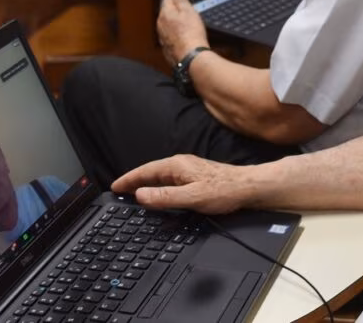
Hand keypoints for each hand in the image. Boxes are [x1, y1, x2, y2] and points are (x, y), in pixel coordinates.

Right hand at [111, 155, 254, 213]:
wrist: (248, 187)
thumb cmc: (224, 190)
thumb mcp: (192, 197)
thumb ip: (165, 197)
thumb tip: (141, 195)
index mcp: (177, 166)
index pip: (145, 171)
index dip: (129, 179)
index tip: (115, 186)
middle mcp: (181, 165)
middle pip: (151, 173)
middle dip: (134, 182)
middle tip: (119, 192)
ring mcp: (188, 171)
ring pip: (160, 177)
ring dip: (146, 185)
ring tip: (133, 195)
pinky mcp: (195, 178)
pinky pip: (170, 182)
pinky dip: (158, 188)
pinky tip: (159, 196)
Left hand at [157, 0, 209, 64]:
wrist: (191, 57)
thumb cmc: (191, 34)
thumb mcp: (189, 11)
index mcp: (164, 13)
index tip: (185, 0)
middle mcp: (160, 25)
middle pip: (167, 12)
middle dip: (176, 12)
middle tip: (190, 15)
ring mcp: (162, 37)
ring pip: (168, 25)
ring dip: (176, 25)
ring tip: (189, 28)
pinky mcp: (166, 47)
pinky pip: (170, 37)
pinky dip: (176, 36)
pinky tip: (186, 38)